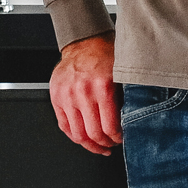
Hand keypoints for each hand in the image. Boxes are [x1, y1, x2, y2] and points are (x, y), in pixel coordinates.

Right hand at [50, 35, 119, 155]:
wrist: (84, 42)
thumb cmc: (105, 56)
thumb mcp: (122, 76)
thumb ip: (125, 99)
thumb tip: (131, 124)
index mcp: (103, 87)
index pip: (110, 127)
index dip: (117, 138)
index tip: (120, 139)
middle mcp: (83, 93)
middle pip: (93, 134)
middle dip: (104, 144)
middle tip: (111, 144)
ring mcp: (67, 96)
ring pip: (77, 134)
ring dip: (89, 144)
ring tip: (98, 145)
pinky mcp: (56, 97)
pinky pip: (64, 126)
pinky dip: (75, 135)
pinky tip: (84, 137)